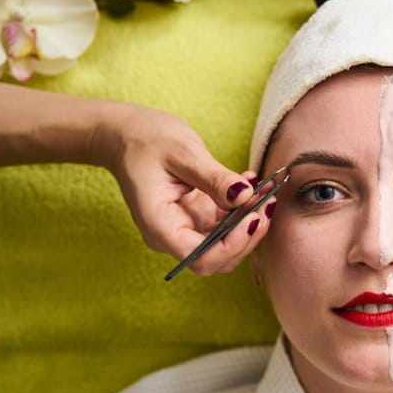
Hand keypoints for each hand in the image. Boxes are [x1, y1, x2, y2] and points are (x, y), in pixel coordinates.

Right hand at [91, 102, 273, 275]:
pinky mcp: (196, 218)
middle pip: (218, 258)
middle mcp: (171, 235)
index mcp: (160, 226)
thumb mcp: (182, 152)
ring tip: (266, 191)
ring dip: (251, 222)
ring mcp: (185, 229)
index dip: (231, 245)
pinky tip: (253, 185)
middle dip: (248, 235)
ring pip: (227, 245)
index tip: (253, 217)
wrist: (126, 134)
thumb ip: (214, 177)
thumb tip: (244, 196)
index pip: (200, 257)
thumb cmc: (145, 140)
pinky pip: (226, 226)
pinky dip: (244, 210)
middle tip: (267, 203)